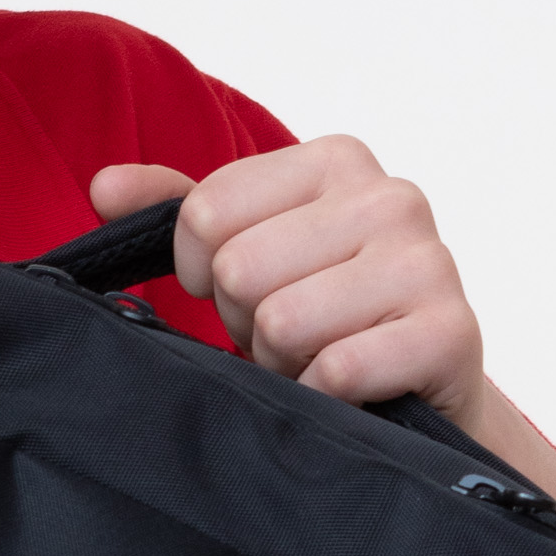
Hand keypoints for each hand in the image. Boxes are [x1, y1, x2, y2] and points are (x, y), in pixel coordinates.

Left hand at [91, 144, 485, 424]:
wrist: (422, 390)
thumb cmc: (326, 313)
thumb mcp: (250, 250)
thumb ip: (178, 211)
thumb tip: (104, 186)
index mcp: (335, 160)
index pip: (205, 212)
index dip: (202, 271)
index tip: (244, 289)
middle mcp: (390, 195)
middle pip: (240, 270)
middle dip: (248, 322)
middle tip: (289, 335)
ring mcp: (430, 260)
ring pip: (283, 323)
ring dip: (286, 363)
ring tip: (320, 357)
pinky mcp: (451, 332)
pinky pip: (338, 369)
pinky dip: (324, 396)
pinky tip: (351, 390)